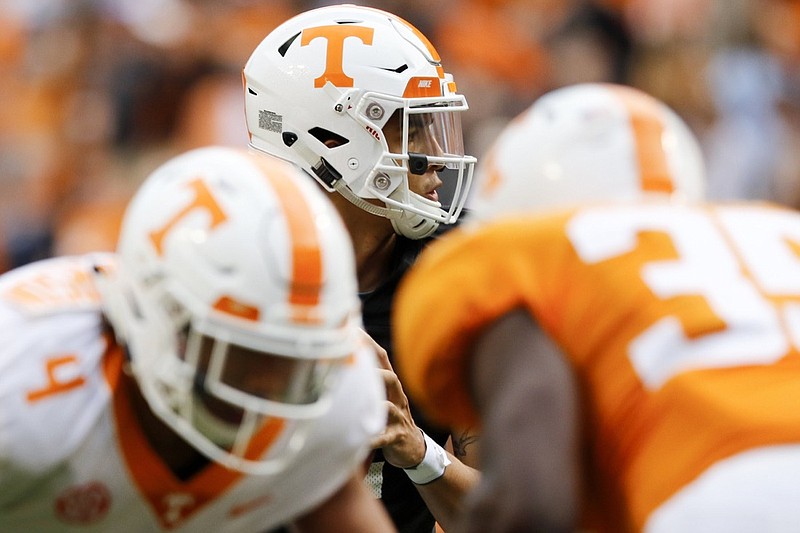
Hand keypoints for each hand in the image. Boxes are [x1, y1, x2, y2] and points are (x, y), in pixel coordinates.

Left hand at [361, 330, 425, 468]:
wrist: (414, 448)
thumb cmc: (391, 418)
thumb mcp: (383, 396)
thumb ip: (367, 380)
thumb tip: (340, 361)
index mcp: (390, 386)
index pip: (381, 359)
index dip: (369, 344)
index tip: (353, 330)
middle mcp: (396, 397)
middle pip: (390, 378)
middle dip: (375, 372)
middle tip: (357, 369)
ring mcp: (398, 417)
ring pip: (390, 407)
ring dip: (376, 404)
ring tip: (361, 405)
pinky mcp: (398, 437)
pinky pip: (387, 437)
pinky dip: (375, 438)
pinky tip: (364, 439)